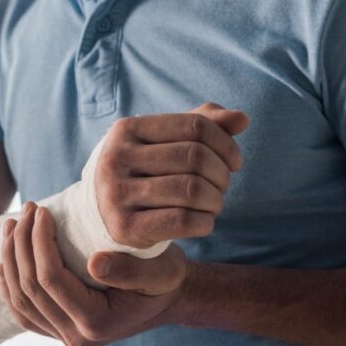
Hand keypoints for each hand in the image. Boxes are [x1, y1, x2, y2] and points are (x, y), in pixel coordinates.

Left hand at [0, 203, 190, 345]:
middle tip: (27, 209)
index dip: (39, 242)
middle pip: (30, 289)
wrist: (170, 298)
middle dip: (21, 244)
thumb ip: (130, 269)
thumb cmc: (167, 277)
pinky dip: (9, 286)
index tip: (43, 210)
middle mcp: (76, 337)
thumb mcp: (161, 269)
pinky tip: (5, 261)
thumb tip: (94, 263)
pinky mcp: (58, 331)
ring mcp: (64, 336)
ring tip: (11, 225)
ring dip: (10, 260)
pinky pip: (23, 312)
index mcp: (96, 323)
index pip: (51, 279)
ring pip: (20, 300)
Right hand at [94, 102, 249, 248]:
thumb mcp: (167, 142)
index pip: (195, 126)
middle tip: (222, 187)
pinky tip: (203, 222)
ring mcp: (115, 194)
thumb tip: (241, 119)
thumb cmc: (146, 172)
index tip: (234, 162)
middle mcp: (115, 158)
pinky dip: (205, 222)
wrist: (104, 215)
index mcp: (126, 129)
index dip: (226, 144)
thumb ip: (204, 125)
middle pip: (195, 157)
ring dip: (216, 200)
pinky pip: (182, 220)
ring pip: (192, 190)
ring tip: (214, 204)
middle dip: (222, 174)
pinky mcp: (123, 226)